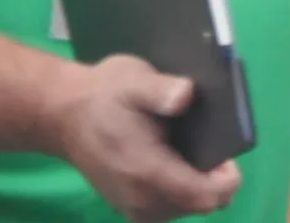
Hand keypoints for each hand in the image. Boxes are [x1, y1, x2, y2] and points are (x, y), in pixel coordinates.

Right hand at [48, 55, 241, 222]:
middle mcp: (142, 200)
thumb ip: (161, 90)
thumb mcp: (133, 79)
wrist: (63, 114)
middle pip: (201, 204)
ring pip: (186, 209)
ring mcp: (134, 209)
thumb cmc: (104, 94)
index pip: (206, 196)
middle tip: (204, 144)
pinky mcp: (129, 210)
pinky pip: (169, 210)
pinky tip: (172, 165)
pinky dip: (178, 192)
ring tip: (186, 152)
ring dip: (195, 186)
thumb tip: (186, 95)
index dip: (226, 178)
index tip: (225, 153)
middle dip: (212, 179)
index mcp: (148, 171)